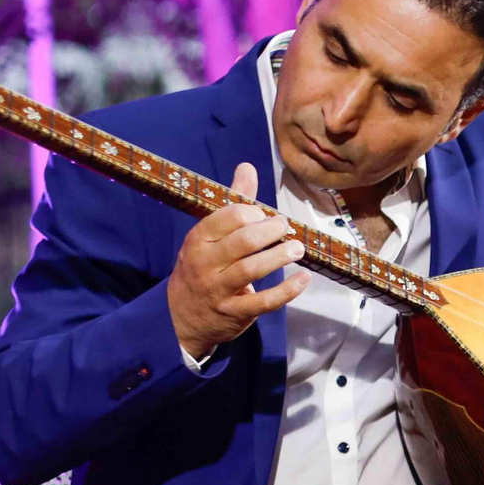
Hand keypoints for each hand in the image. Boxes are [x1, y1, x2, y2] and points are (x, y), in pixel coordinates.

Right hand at [168, 162, 310, 360]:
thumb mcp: (208, 236)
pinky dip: (286, 291)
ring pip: (252, 270)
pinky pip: (263, 302)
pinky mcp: (235, 313)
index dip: (253, 213)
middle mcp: (206, 264)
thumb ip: (232, 204)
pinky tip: (303, 279)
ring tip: (298, 248)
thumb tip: (247, 167)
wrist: (180, 317)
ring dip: (279, 257)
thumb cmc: (201, 268)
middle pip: (243, 242)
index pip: (228, 217)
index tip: (265, 215)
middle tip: (286, 227)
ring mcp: (219, 290)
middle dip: (270, 231)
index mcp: (198, 239)